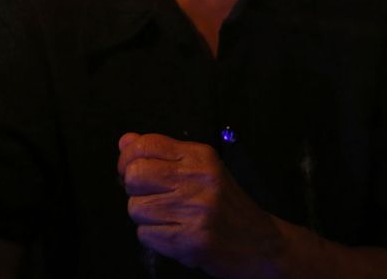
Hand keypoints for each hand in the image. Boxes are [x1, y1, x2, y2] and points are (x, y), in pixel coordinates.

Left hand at [117, 133, 282, 276]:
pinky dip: (154, 237)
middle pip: (135, 175)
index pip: (146, 145)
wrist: (261, 244)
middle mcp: (199, 179)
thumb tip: (125, 142)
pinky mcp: (192, 241)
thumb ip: (163, 154)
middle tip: (149, 196)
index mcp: (201, 156)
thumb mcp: (201, 169)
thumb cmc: (226, 205)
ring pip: (136, 208)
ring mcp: (196, 211)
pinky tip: (174, 233)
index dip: (127, 158)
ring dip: (145, 217)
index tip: (129, 170)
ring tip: (169, 218)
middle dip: (133, 189)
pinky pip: (145, 235)